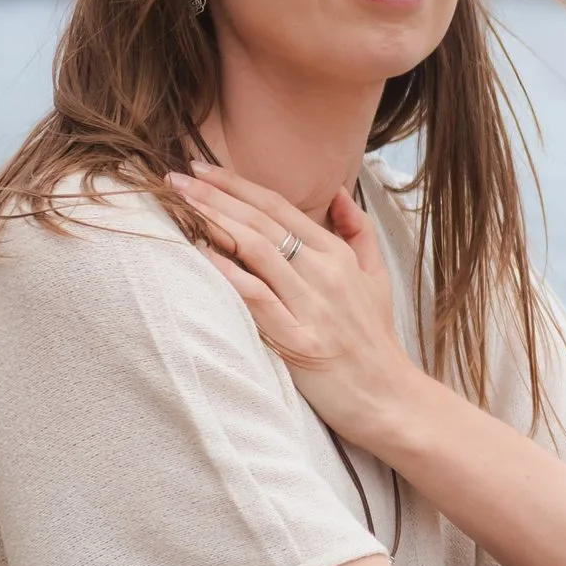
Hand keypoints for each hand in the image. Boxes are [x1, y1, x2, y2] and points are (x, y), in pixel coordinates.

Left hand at [168, 160, 427, 448]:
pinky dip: (229, 274)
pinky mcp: (299, 342)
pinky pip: (258, 299)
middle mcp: (326, 274)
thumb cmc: (375, 340)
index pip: (281, 208)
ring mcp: (312, 307)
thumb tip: (339, 194)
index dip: (238, 184)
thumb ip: (360, 233)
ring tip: (180, 204)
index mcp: (339, 256)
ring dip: (214, 223)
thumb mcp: (377, 278)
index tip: (201, 167)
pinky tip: (201, 254)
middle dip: (216, 195)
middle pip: (262, 223)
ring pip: (257, 251)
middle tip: (176, 177)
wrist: (389, 398)